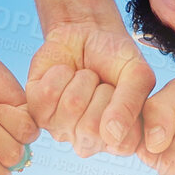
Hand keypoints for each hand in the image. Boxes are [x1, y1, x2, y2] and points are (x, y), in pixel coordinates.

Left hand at [27, 13, 156, 156]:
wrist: (87, 33)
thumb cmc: (115, 57)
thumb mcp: (137, 75)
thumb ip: (131, 105)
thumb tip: (112, 136)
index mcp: (118, 140)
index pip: (122, 141)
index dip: (125, 107)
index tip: (123, 91)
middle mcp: (89, 141)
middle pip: (90, 128)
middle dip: (100, 91)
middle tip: (100, 82)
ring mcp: (61, 129)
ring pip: (70, 106)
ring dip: (81, 79)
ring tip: (83, 76)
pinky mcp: (37, 112)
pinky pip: (48, 93)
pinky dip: (59, 73)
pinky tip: (65, 73)